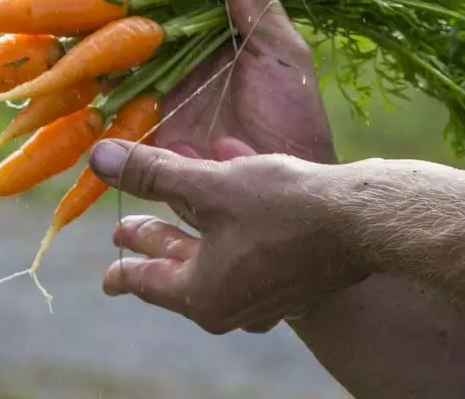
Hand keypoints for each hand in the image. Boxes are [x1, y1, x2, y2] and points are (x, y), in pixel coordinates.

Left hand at [89, 141, 367, 333]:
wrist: (365, 222)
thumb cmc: (283, 208)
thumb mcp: (208, 186)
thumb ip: (153, 174)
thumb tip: (99, 159)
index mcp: (204, 295)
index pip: (146, 282)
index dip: (122, 269)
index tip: (107, 274)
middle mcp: (232, 305)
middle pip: (179, 269)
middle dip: (154, 242)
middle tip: (128, 230)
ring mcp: (264, 295)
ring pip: (213, 258)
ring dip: (190, 228)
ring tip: (172, 206)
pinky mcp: (291, 278)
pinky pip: (245, 250)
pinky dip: (228, 223)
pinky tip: (228, 188)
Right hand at [123, 0, 335, 163]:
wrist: (272, 182)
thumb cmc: (289, 119)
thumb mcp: (279, 54)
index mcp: (229, 20)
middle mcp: (191, 37)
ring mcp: (161, 66)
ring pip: (135, 14)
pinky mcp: (139, 98)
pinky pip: (114, 64)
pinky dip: (106, 38)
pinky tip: (112, 16)